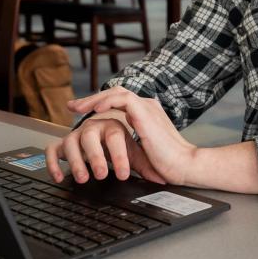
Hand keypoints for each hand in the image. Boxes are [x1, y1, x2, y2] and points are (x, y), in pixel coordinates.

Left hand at [45, 87, 196, 185]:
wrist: (184, 166)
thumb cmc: (167, 164)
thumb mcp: (143, 151)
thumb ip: (130, 144)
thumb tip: (114, 152)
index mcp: (147, 114)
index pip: (119, 101)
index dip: (100, 104)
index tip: (83, 112)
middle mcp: (147, 106)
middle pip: (115, 93)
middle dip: (91, 99)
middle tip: (73, 106)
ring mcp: (147, 107)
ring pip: (115, 92)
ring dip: (94, 99)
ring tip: (78, 107)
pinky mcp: (145, 112)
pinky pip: (122, 100)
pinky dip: (106, 102)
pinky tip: (95, 111)